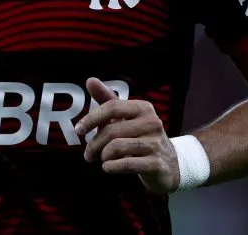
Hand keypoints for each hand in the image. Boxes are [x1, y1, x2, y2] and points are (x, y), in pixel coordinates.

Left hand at [74, 78, 178, 194]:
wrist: (168, 164)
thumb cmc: (140, 136)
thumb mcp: (125, 117)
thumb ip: (107, 99)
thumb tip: (90, 80)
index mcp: (143, 108)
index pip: (112, 107)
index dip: (92, 118)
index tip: (78, 130)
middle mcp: (152, 123)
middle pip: (111, 131)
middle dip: (94, 144)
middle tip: (88, 154)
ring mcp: (155, 144)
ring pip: (116, 148)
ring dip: (103, 156)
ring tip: (103, 159)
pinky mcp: (156, 164)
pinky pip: (126, 164)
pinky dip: (112, 166)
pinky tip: (108, 167)